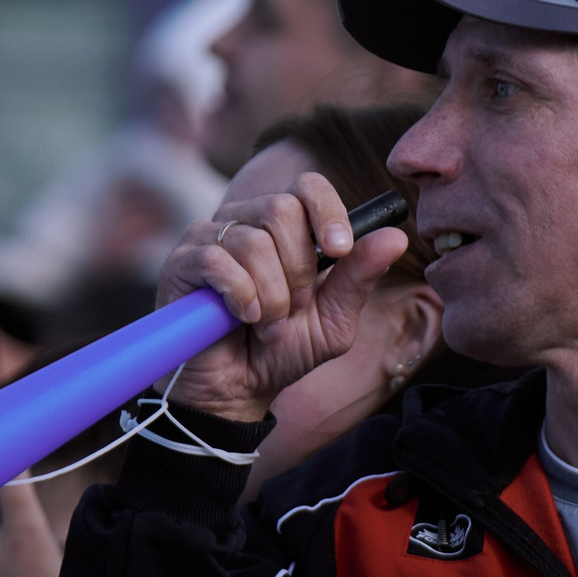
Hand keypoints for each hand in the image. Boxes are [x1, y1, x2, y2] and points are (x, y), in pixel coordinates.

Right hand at [154, 172, 408, 424]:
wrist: (238, 391)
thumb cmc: (284, 350)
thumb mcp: (334, 318)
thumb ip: (360, 277)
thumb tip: (396, 235)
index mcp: (286, 227)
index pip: (309, 186)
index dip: (328, 212)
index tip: (339, 250)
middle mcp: (247, 220)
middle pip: (282, 209)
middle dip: (298, 269)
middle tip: (294, 306)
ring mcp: (209, 236)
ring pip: (253, 241)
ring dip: (271, 295)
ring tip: (267, 323)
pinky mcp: (181, 261)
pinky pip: (219, 262)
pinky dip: (241, 297)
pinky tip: (242, 318)